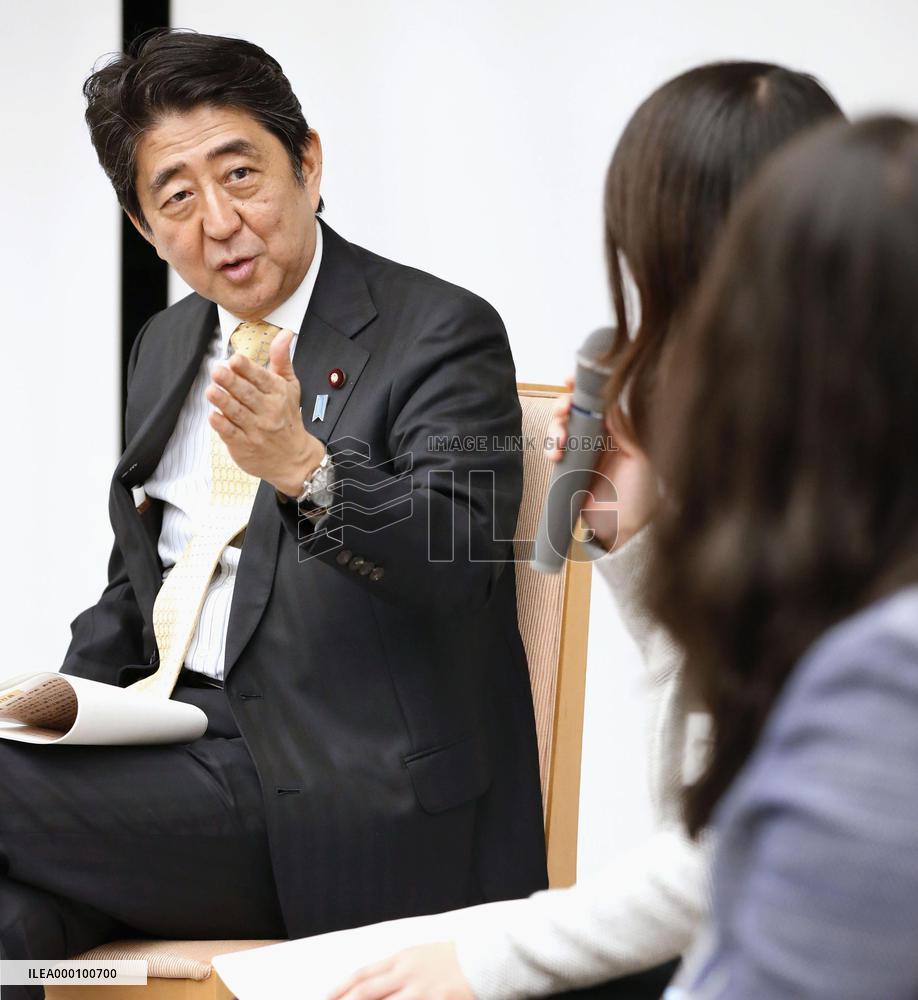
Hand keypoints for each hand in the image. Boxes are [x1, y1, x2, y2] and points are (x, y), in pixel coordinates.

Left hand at [206, 329, 323, 495]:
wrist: (293, 459)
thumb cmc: (288, 418)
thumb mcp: (290, 387)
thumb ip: (282, 360)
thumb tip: (285, 333)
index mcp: (278, 394)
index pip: (262, 378)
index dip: (247, 369)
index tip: (235, 360)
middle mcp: (269, 411)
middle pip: (248, 394)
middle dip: (232, 382)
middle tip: (217, 371)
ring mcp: (256, 430)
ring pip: (237, 413)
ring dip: (223, 401)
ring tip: (211, 390)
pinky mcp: (244, 445)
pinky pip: (231, 434)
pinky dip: (221, 425)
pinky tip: (213, 415)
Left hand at [327, 942, 473, 999]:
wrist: (488, 957)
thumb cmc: (455, 958)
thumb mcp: (422, 955)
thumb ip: (398, 969)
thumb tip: (374, 983)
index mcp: (403, 958)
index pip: (363, 974)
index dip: (341, 988)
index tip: (326, 997)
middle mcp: (407, 974)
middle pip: (366, 992)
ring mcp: (422, 991)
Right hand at [546, 376, 657, 549]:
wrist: (623, 531)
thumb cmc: (640, 496)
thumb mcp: (640, 459)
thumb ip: (625, 431)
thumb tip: (610, 402)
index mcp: (620, 431)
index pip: (601, 401)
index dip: (585, 388)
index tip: (570, 379)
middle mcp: (600, 438)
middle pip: (576, 411)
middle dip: (564, 406)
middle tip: (562, 412)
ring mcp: (583, 453)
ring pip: (562, 429)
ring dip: (556, 429)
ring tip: (559, 444)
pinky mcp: (569, 469)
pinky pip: (555, 451)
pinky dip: (551, 448)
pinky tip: (555, 456)